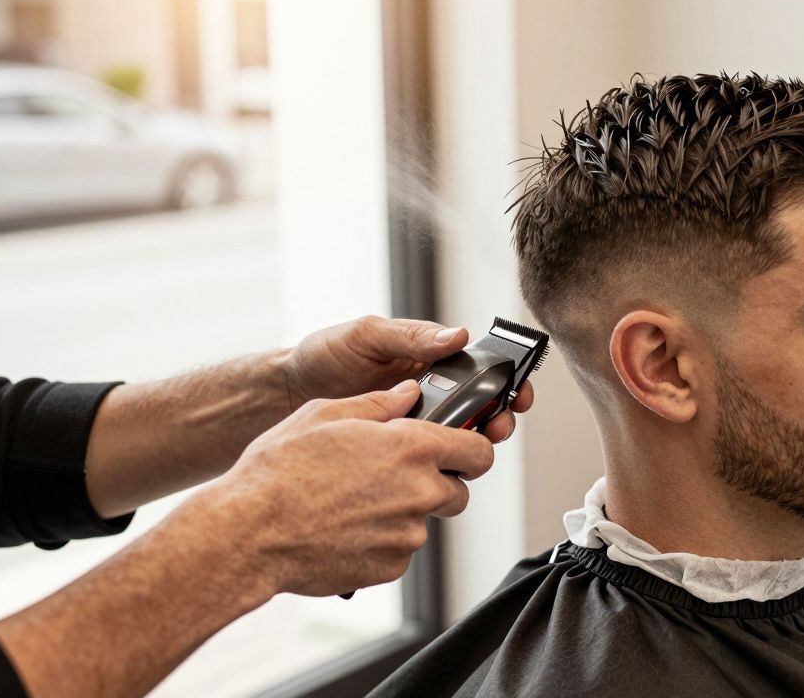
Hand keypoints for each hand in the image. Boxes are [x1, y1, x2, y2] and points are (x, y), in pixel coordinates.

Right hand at [194, 381, 493, 596]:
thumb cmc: (280, 471)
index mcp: (412, 447)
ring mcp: (407, 534)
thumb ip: (377, 403)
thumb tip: (407, 393)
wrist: (249, 533)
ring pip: (424, 521)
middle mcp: (419, 492)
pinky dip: (381, 540)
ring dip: (403, 512)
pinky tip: (344, 527)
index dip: (471, 447)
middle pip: (458, 490)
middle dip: (436, 482)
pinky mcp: (390, 567)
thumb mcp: (325, 415)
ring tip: (354, 502)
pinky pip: (399, 550)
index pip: (479, 450)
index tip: (459, 449)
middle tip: (394, 476)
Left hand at [282, 315, 533, 442]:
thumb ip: (411, 337)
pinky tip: (439, 469)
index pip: (482, 369)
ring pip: (461, 440)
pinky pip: (430, 462)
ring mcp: (416, 426)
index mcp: (430, 360)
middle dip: (499, 418)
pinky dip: (441, 466)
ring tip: (472, 449)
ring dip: (475, 445)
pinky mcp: (400, 453)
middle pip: (482, 409)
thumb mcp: (367, 335)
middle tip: (497, 426)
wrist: (286, 396)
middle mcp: (431, 394)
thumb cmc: (323, 356)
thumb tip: (456, 337)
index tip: (518, 392)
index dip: (507, 381)